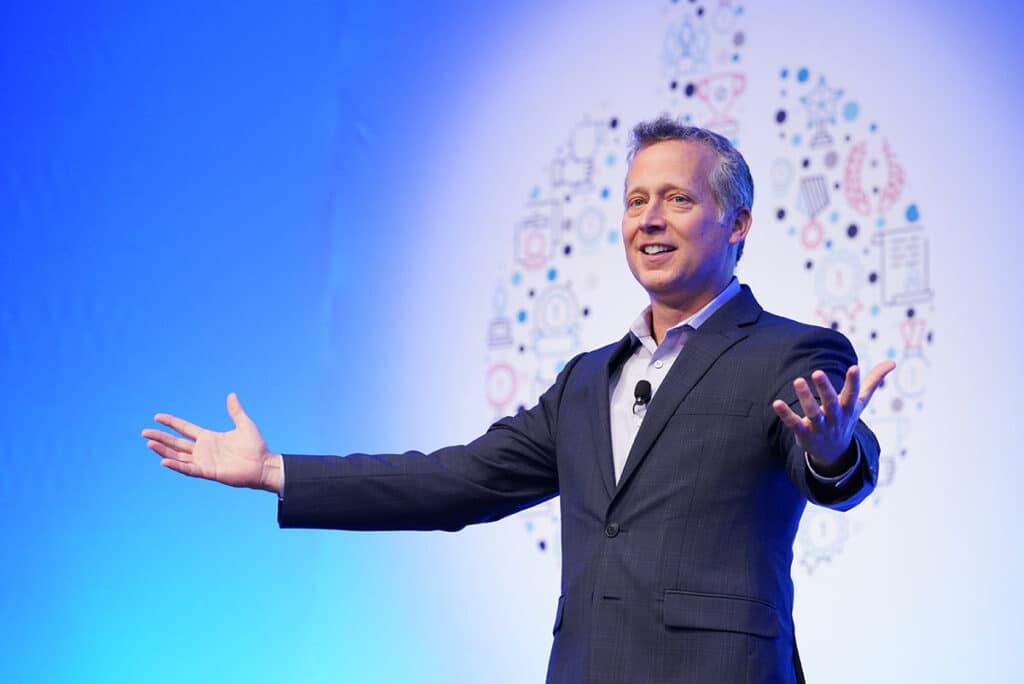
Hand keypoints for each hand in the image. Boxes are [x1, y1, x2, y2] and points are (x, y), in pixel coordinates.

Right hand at [141, 393, 281, 493]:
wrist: (264, 465)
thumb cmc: (256, 447)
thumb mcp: (244, 424)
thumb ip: (235, 411)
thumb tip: (231, 395)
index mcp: (209, 438)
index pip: (185, 429)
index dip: (171, 423)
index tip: (157, 416)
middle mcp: (203, 449)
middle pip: (176, 443)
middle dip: (161, 437)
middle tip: (144, 432)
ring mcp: (204, 461)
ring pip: (178, 456)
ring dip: (163, 451)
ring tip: (149, 443)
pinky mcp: (208, 472)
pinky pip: (189, 469)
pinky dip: (176, 465)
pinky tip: (164, 461)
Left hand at [771, 361, 895, 469]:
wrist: (835, 453)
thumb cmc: (846, 418)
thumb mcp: (860, 402)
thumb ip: (873, 381)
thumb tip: (893, 362)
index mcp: (848, 408)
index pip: (853, 394)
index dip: (854, 381)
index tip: (854, 367)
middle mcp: (834, 417)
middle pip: (831, 402)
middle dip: (825, 388)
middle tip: (817, 372)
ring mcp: (819, 427)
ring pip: (812, 412)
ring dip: (805, 397)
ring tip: (798, 380)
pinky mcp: (804, 434)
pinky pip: (794, 424)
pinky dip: (786, 414)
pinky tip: (776, 403)